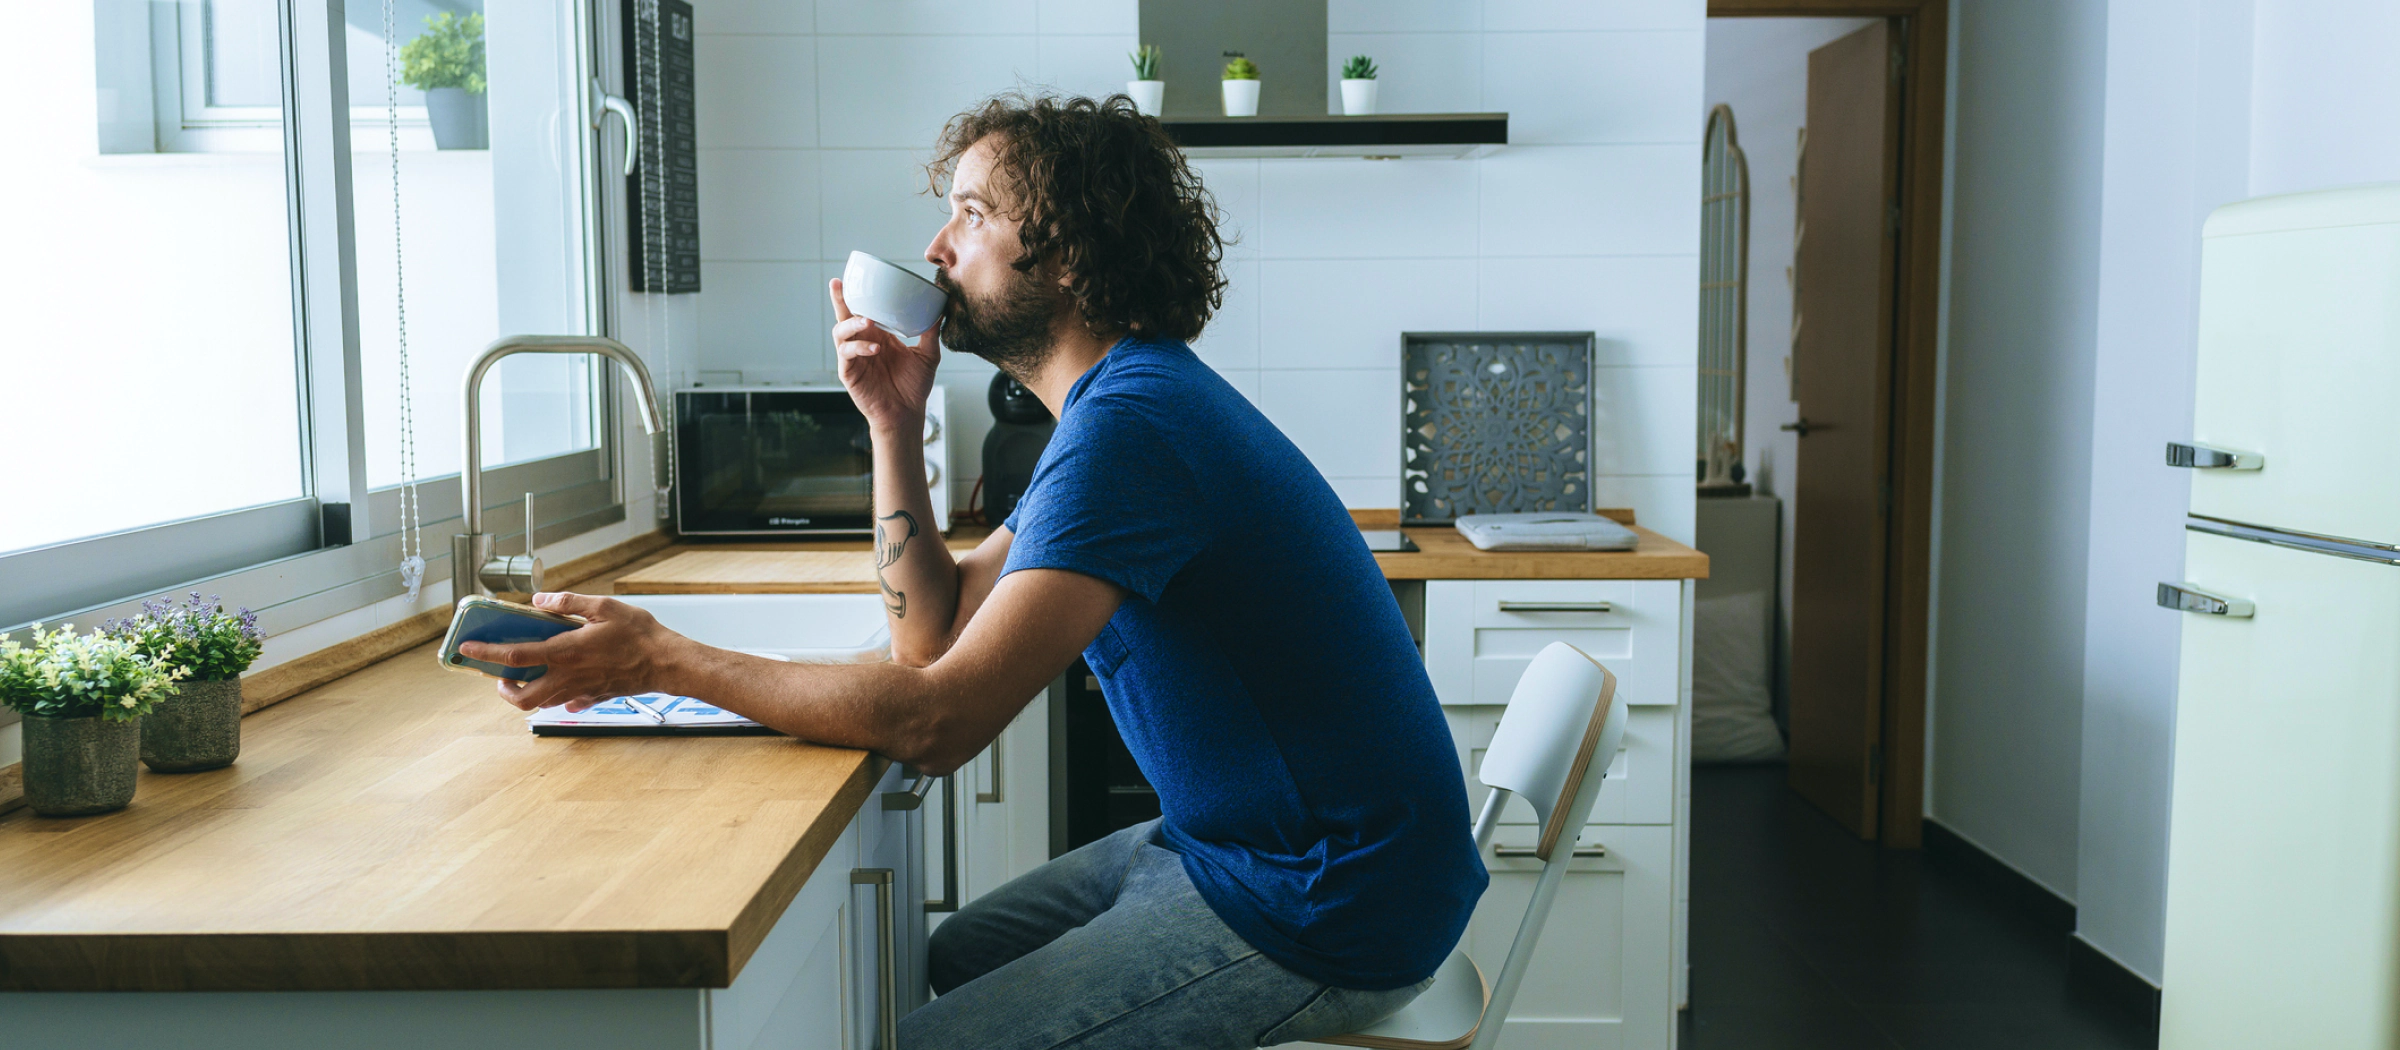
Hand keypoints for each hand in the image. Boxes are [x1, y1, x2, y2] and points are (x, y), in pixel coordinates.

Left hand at [455, 592, 685, 712]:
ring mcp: (580, 690)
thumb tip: (540, 601)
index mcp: (565, 652)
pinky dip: (557, 697)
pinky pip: (568, 703)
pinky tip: (563, 683)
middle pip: (521, 697)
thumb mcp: (604, 606)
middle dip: (503, 690)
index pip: (515, 656)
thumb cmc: (640, 635)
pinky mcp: (594, 697)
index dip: (486, 653)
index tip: (468, 649)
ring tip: (525, 676)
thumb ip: (568, 602)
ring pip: (541, 704)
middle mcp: (568, 677)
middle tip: (500, 675)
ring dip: (526, 693)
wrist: (667, 663)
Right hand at [830, 277, 941, 433]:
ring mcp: (854, 358)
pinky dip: (859, 348)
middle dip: (839, 300)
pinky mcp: (849, 373)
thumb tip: (941, 309)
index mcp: (878, 335)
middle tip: (839, 286)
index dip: (854, 296)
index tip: (852, 279)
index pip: (862, 311)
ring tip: (868, 322)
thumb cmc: (914, 386)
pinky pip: (847, 355)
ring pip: (841, 333)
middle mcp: (863, 343)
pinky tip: (875, 348)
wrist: (908, 413)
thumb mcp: (927, 355)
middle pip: (844, 316)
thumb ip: (930, 332)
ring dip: (852, 324)